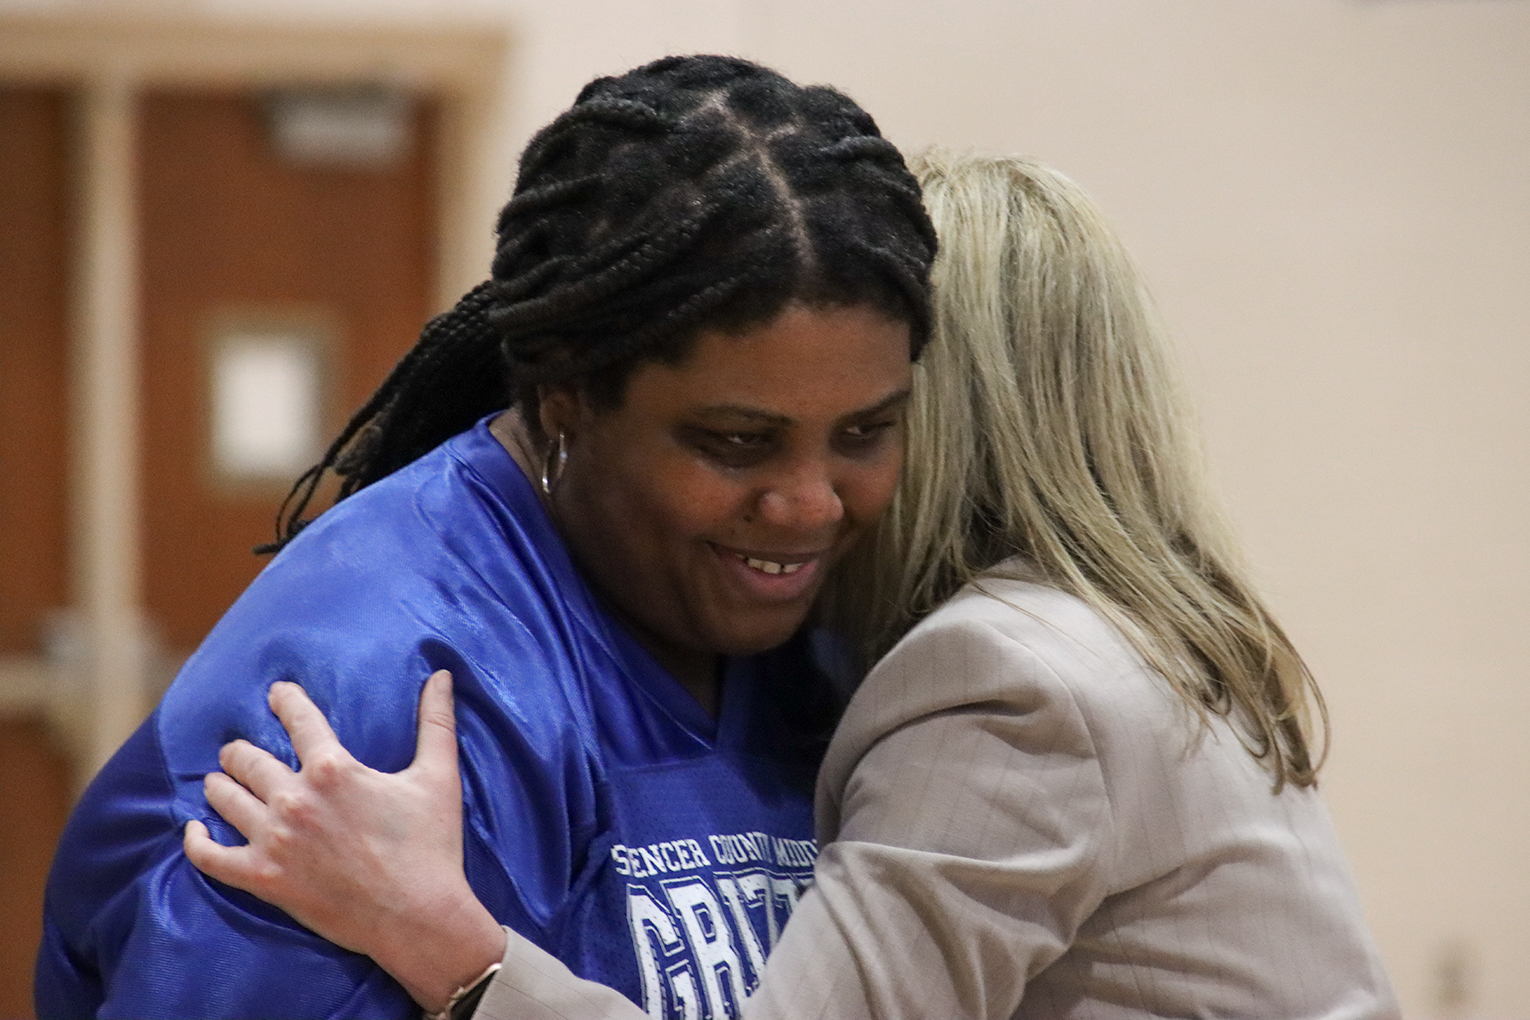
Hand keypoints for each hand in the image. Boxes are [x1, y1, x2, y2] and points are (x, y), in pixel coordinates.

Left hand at [183, 671, 505, 1011]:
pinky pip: (210, 857)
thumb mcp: (438, 776)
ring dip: (219, 785)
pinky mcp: (264, 879)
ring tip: (219, 781)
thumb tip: (443, 675)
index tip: (276, 693)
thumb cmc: (431, 845)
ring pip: (224, 799)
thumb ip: (436, 721)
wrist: (417, 915)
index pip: (299, 719)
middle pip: (248, 760)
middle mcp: (295, 799)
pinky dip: (197, 842)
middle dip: (240, 751)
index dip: (285, 700)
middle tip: (238, 750)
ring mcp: (274, 840)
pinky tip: (195, 830)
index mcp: (333, 769)